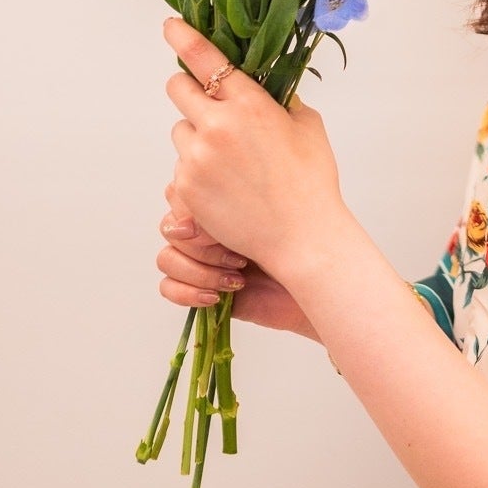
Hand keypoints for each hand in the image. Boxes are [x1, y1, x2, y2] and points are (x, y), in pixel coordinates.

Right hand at [157, 181, 317, 339]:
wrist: (321, 284)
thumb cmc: (307, 241)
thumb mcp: (269, 208)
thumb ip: (231, 197)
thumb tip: (191, 219)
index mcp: (223, 197)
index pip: (180, 191)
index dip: (196, 210)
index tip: (228, 223)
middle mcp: (209, 226)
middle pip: (169, 226)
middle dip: (203, 244)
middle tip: (241, 254)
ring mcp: (203, 257)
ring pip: (166, 258)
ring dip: (200, 271)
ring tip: (237, 277)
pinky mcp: (200, 288)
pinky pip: (167, 287)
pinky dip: (188, 292)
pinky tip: (218, 296)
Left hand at [162, 15, 347, 274]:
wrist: (302, 236)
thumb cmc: (312, 181)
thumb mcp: (308, 126)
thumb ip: (281, 100)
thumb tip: (268, 85)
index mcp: (250, 104)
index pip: (206, 59)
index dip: (184, 38)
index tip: (171, 25)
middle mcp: (217, 126)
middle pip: (177, 88)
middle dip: (189, 90)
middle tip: (208, 105)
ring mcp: (197, 158)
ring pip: (180, 130)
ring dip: (196, 136)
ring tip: (229, 162)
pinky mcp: (186, 187)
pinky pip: (180, 166)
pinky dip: (196, 171)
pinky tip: (225, 186)